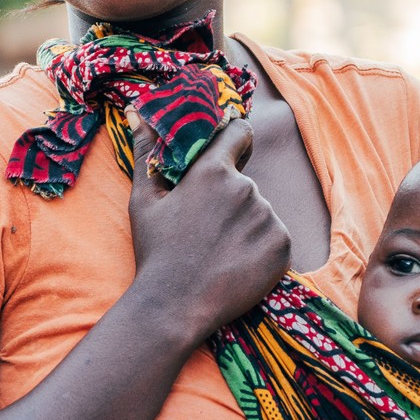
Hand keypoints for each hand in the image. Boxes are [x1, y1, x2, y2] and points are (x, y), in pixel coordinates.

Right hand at [127, 119, 290, 347]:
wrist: (175, 307)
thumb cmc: (156, 252)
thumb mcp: (144, 201)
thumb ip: (146, 152)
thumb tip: (137, 113)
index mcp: (213, 171)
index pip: (239, 133)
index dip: (234, 141)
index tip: (228, 153)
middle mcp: (246, 189)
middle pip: (244, 183)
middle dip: (229, 199)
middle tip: (205, 229)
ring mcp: (268, 218)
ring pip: (259, 212)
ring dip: (245, 224)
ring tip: (218, 251)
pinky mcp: (282, 246)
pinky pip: (275, 237)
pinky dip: (261, 248)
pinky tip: (236, 264)